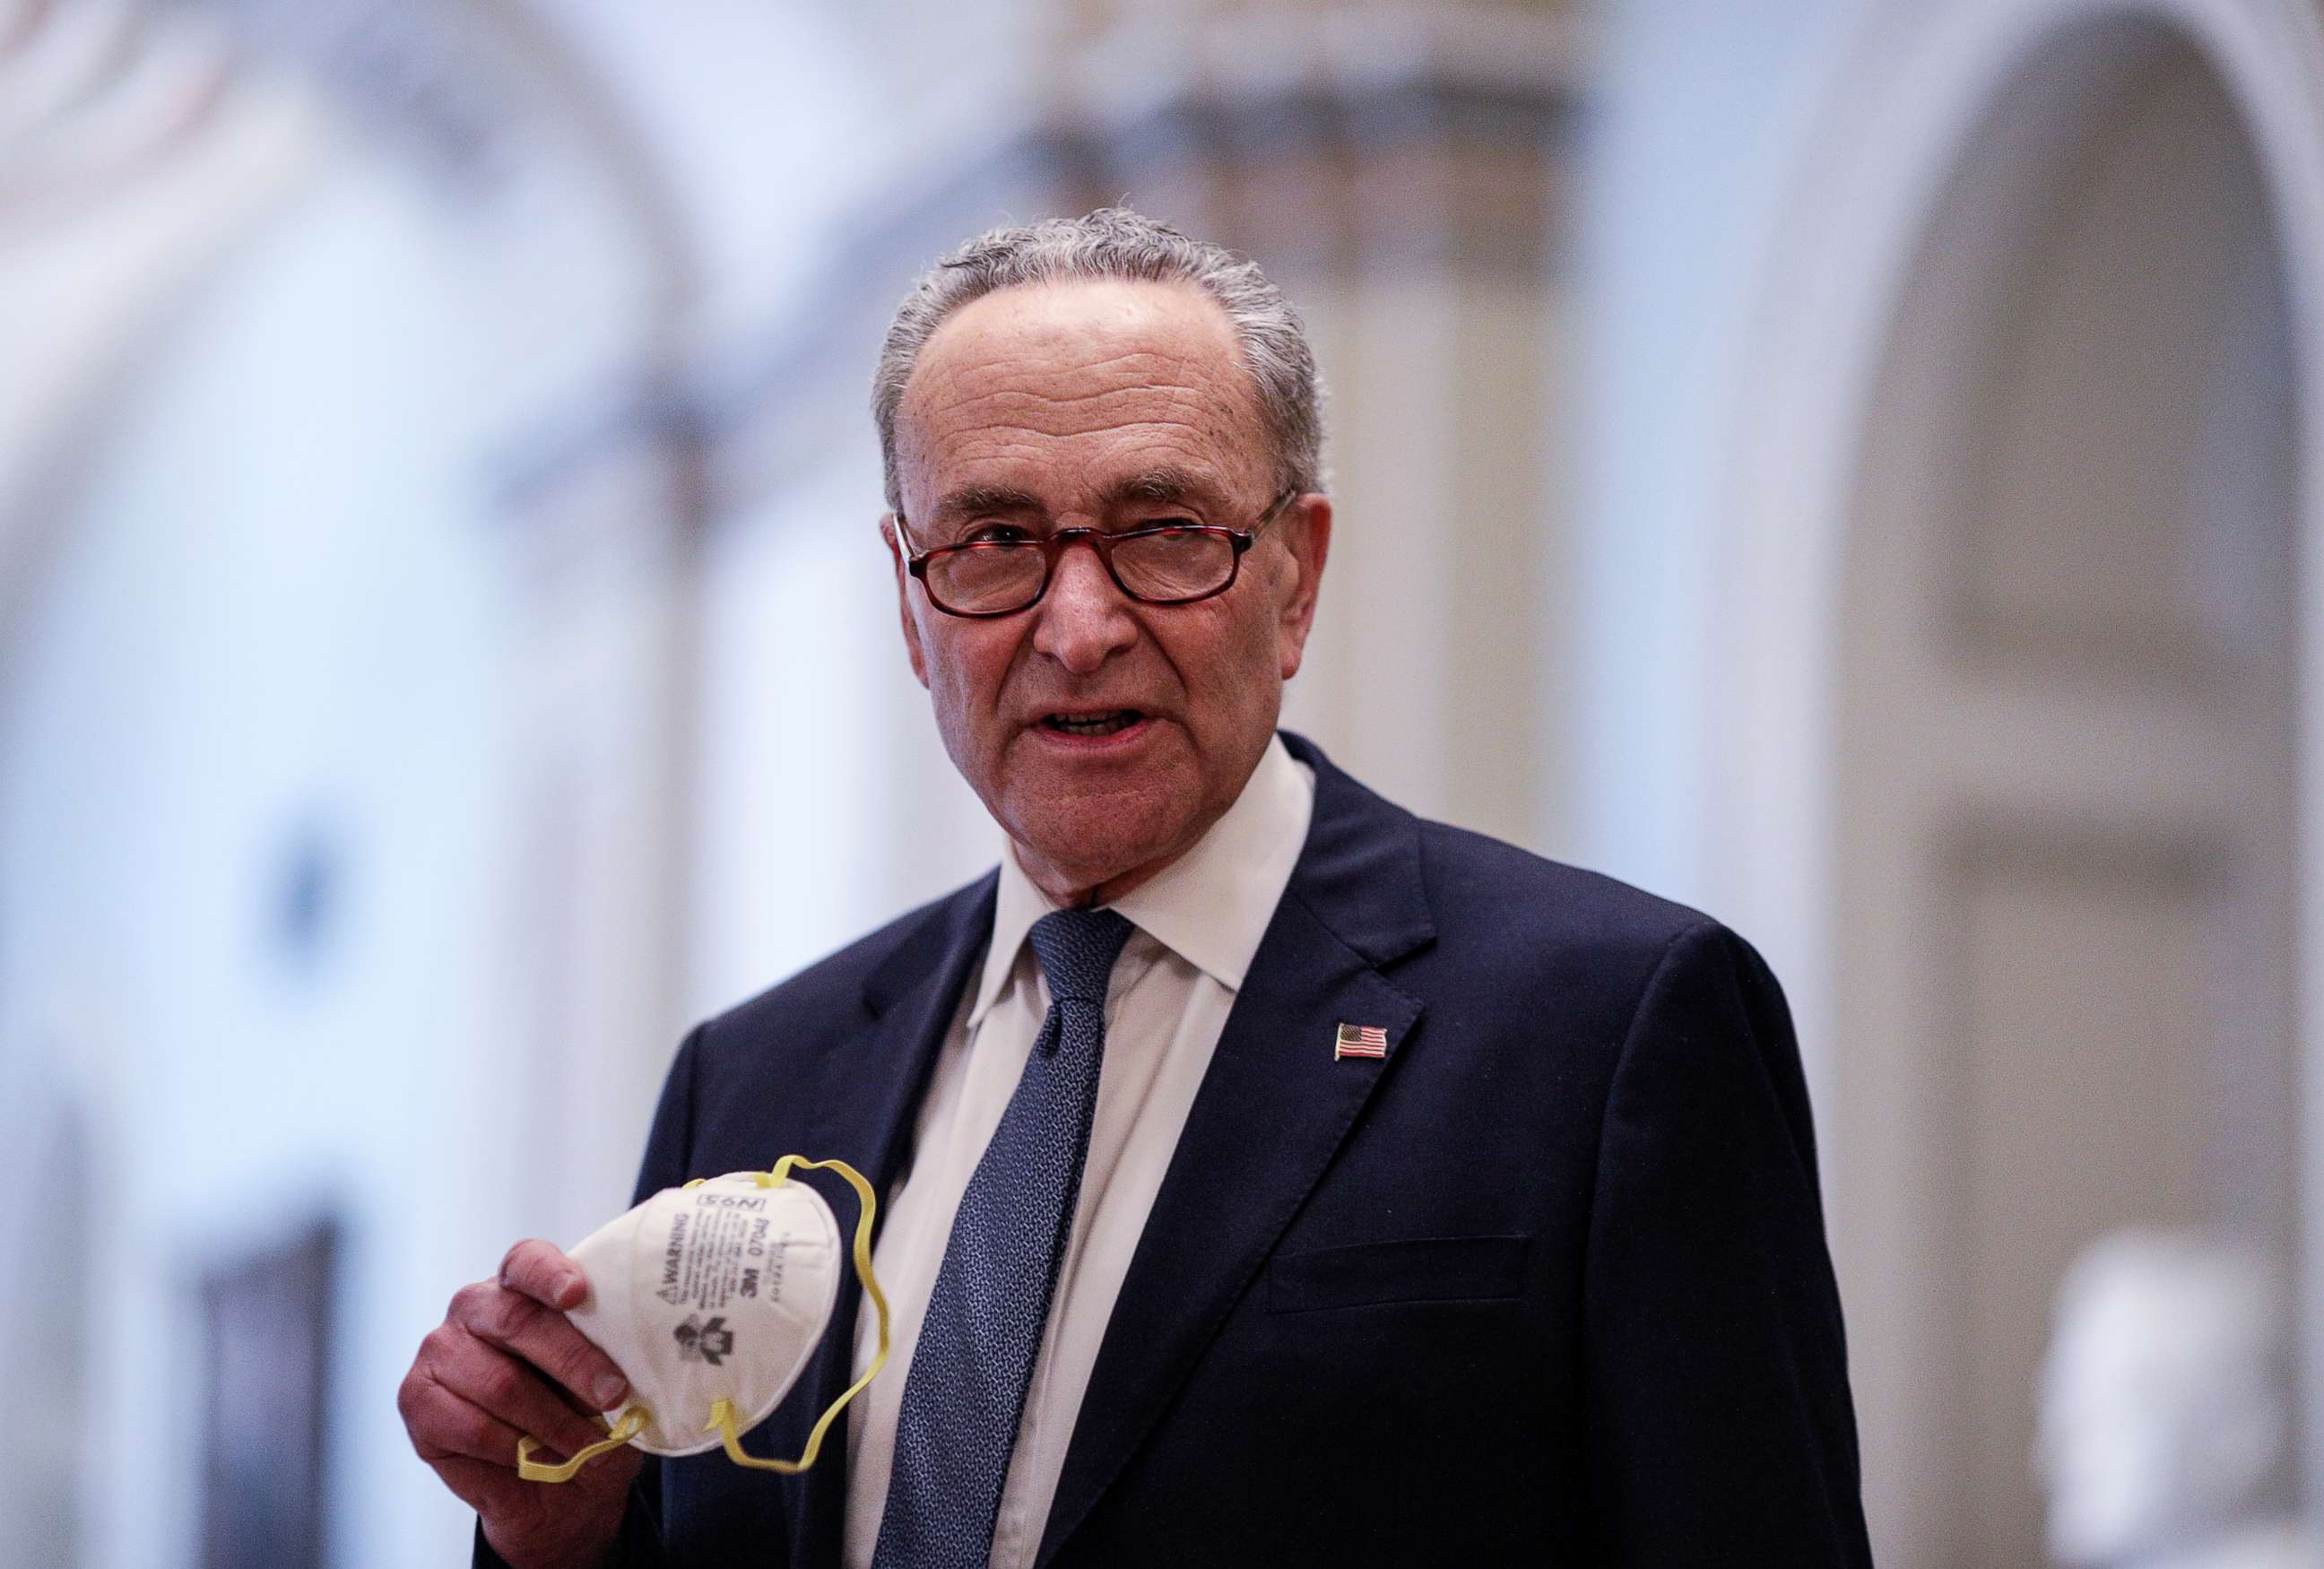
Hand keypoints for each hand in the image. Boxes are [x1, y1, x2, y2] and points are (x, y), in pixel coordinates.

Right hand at [399, 1239, 642, 1568]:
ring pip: (500, 1383)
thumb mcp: (607, 1383)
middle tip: (613, 1394)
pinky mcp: (418, 1400)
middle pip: (518, 1320)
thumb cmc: (583, 1418)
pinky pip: (473, 1426)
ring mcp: (439, 1351)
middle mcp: (474, 1308)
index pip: (527, 1262)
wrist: (553, 1488)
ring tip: (586, 1446)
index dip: (549, 1273)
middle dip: (573, 1361)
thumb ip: (611, 1359)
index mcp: (520, 1286)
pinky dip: (514, 1448)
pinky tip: (534, 1457)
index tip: (576, 1293)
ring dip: (552, 1421)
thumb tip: (641, 1363)